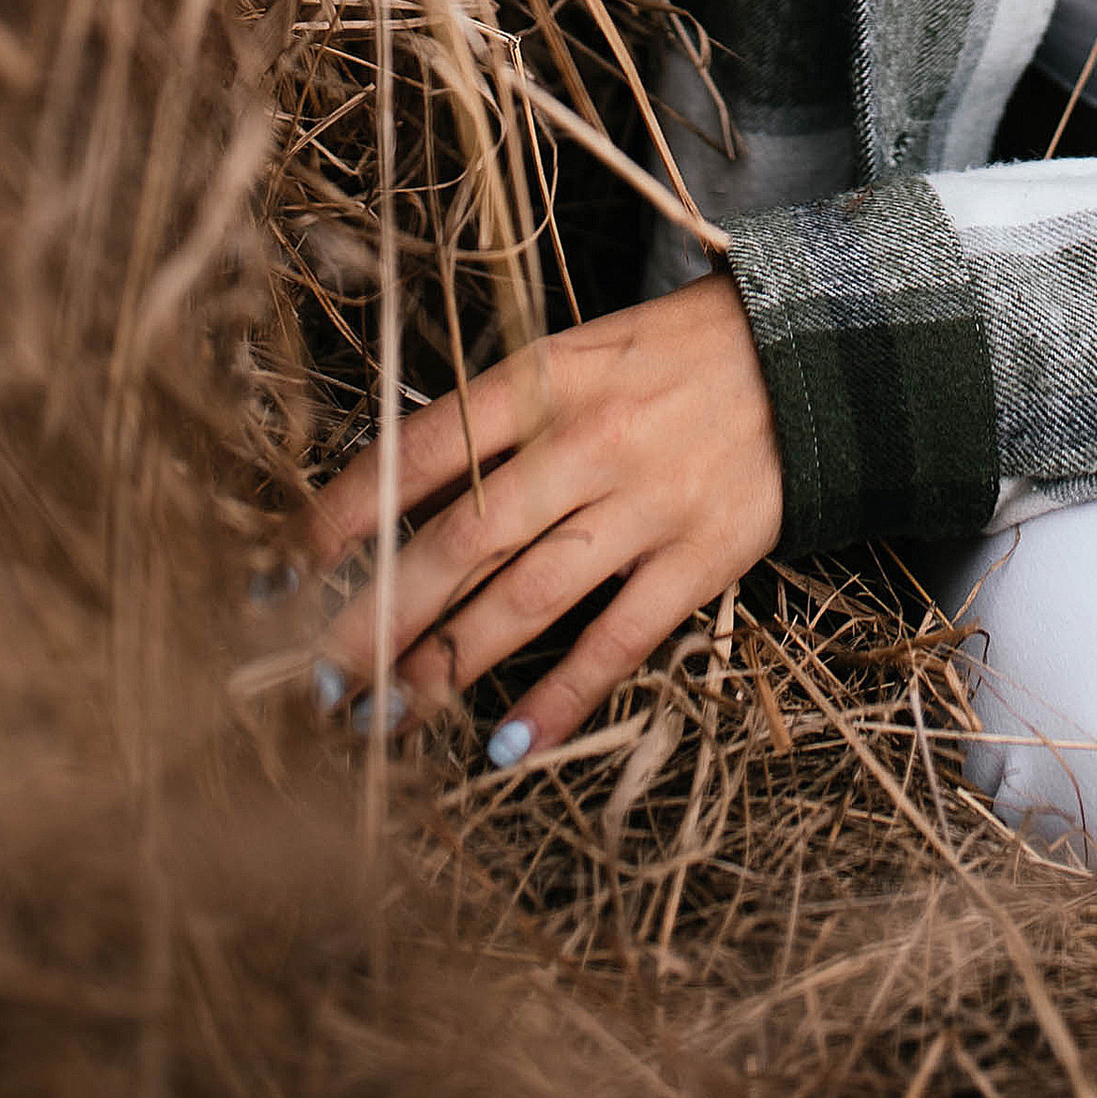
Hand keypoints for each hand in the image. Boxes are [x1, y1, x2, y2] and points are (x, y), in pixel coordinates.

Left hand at [307, 273, 783, 756]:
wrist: (813, 356)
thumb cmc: (676, 353)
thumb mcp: (580, 353)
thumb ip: (502, 418)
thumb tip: (403, 493)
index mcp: (546, 380)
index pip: (422, 448)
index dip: (346, 511)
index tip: (283, 567)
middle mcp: (586, 443)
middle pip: (460, 543)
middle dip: (378, 616)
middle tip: (318, 676)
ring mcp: (645, 506)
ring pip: (525, 601)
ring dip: (446, 667)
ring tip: (386, 716)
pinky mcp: (700, 559)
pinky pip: (618, 642)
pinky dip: (561, 699)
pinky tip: (510, 744)